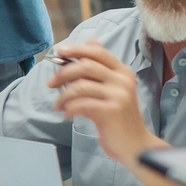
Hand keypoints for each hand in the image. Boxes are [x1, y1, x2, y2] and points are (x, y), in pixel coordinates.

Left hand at [48, 40, 161, 166]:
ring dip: (63, 96)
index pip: (98, 52)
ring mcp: (118, 95)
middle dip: (63, 73)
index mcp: (123, 72)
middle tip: (50, 83)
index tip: (59, 51)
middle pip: (86, 66)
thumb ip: (101, 68)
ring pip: (80, 86)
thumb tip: (90, 40)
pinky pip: (81, 104)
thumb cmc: (118, 117)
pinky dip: (69, 108)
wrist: (135, 145)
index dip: (77, 49)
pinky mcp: (111, 111)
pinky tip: (68, 114)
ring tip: (59, 105)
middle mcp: (122, 80)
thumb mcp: (113, 89)